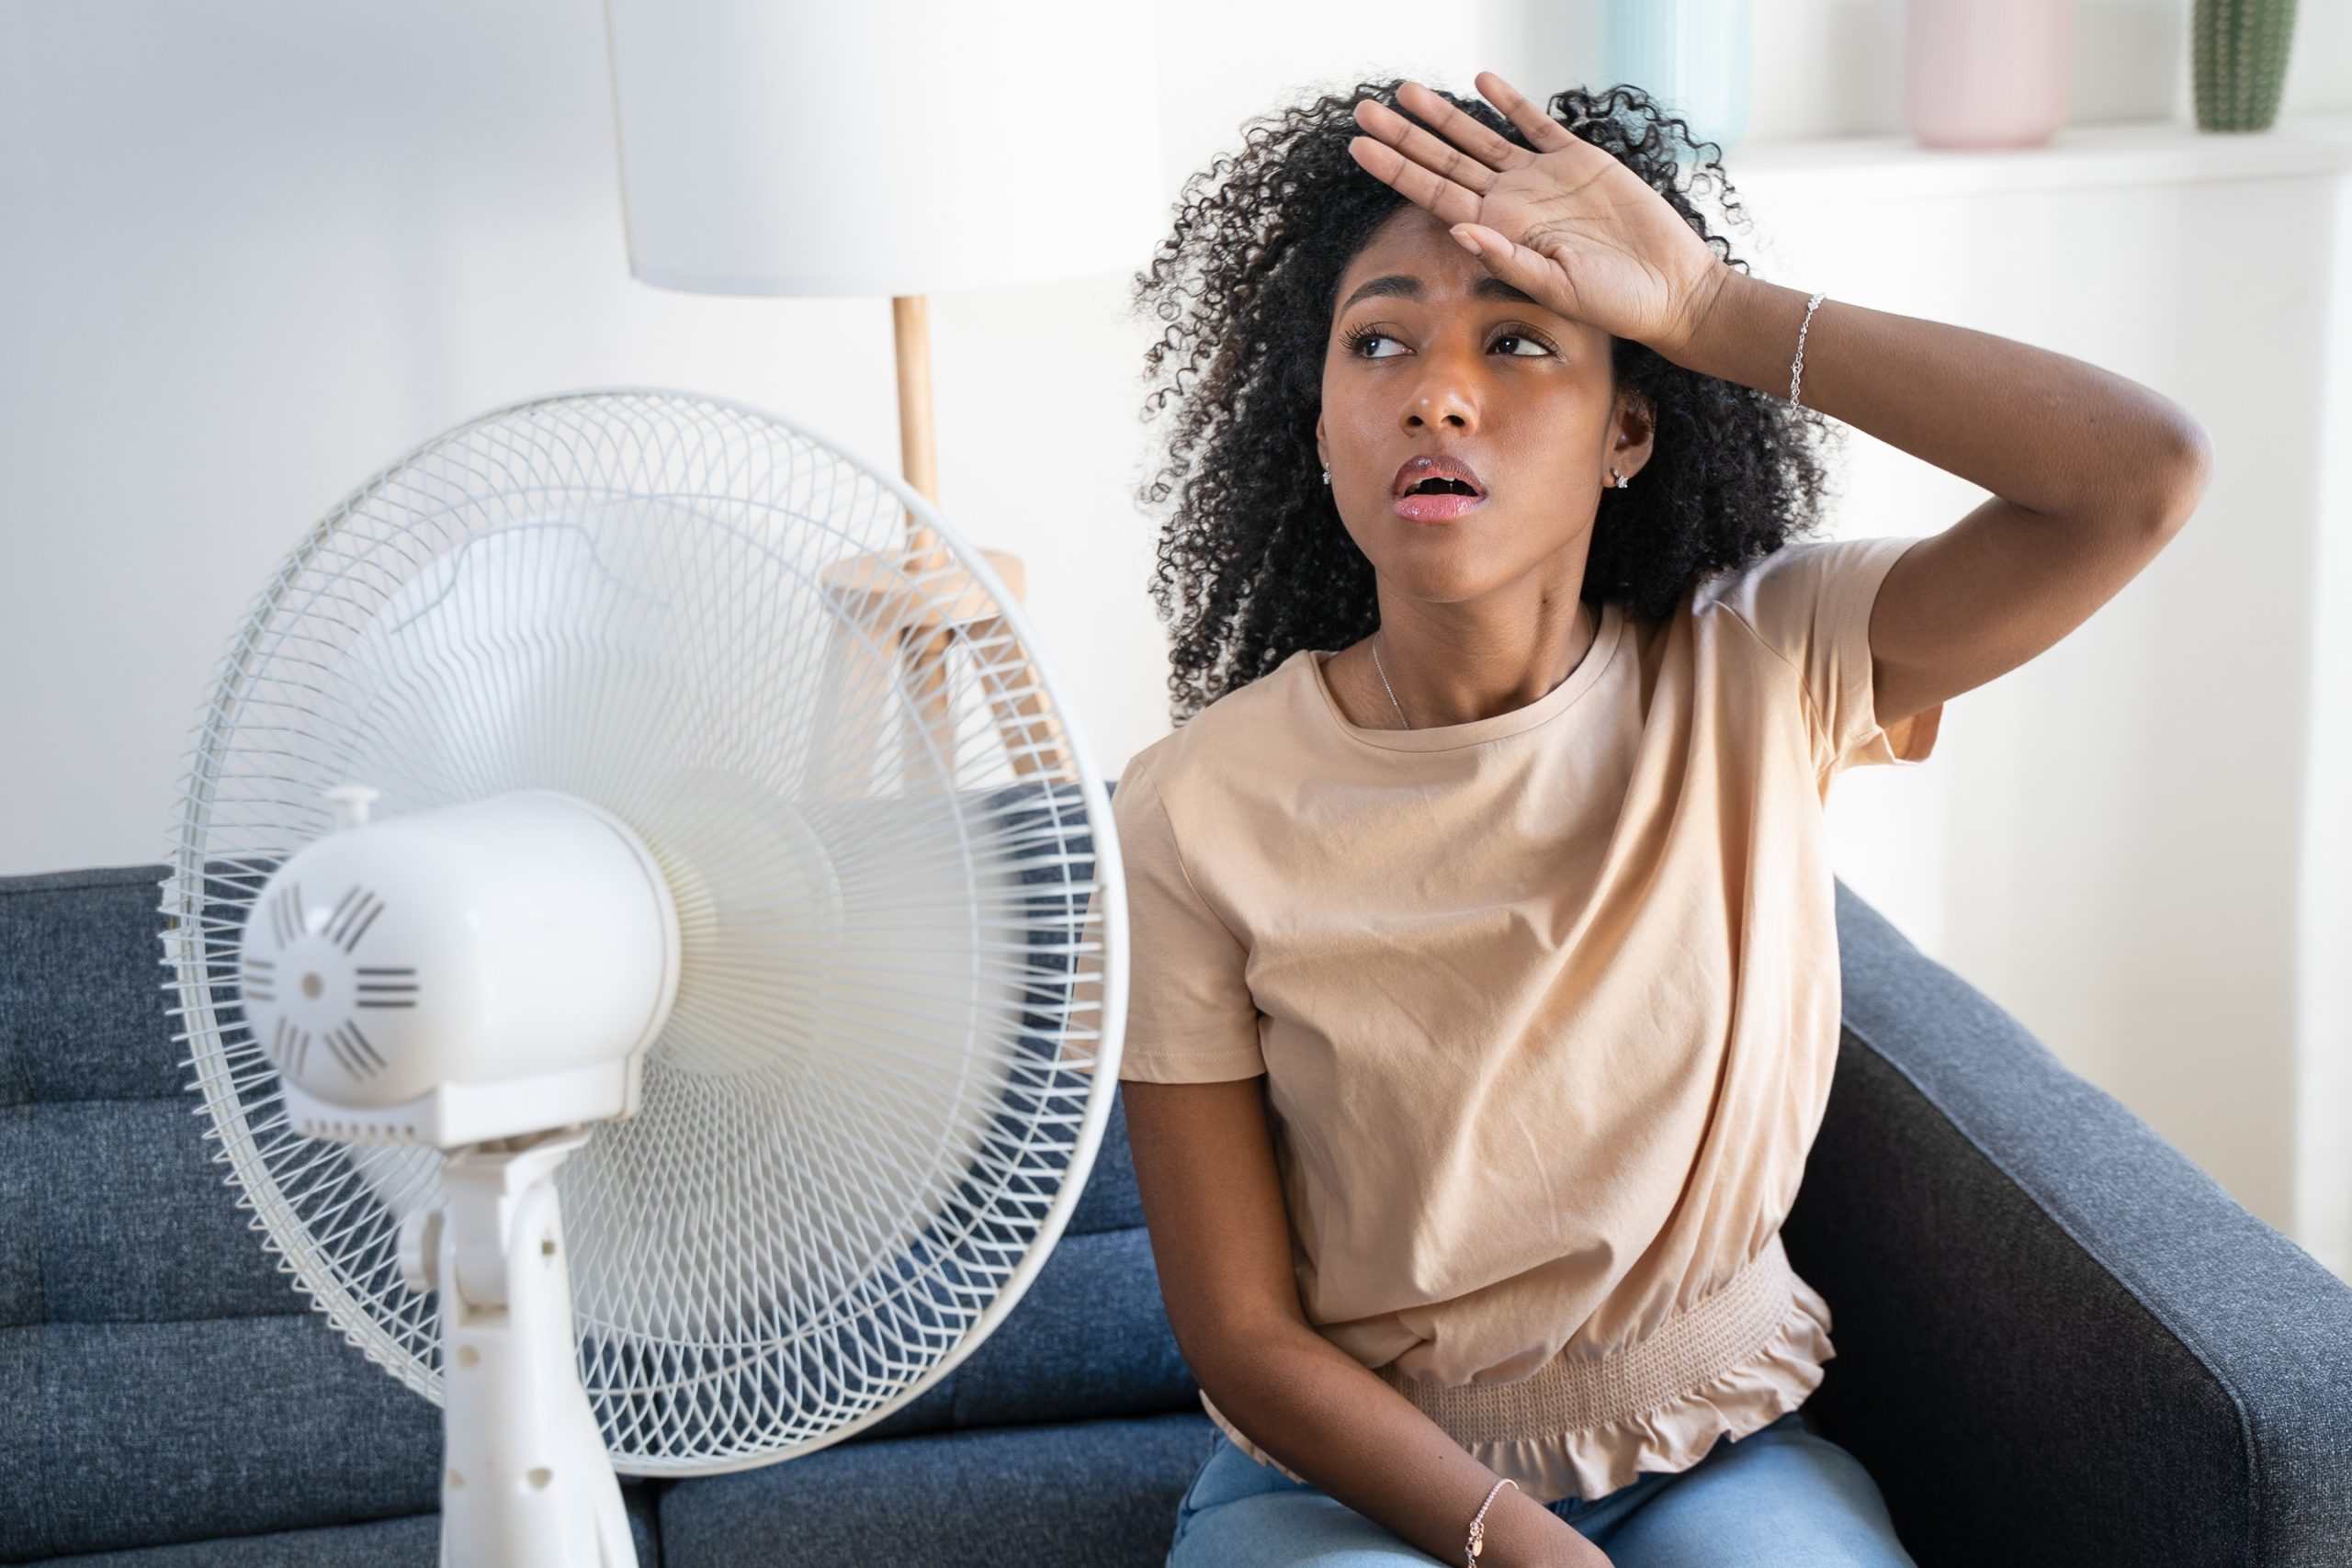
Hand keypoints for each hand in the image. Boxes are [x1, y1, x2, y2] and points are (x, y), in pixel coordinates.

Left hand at [1347, 72, 1730, 356]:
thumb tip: (1457, 230)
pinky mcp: (1578, 160)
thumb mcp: (1555, 286)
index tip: (1357, 147)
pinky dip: (1509, 103)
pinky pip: (1535, 124)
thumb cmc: (1613, 302)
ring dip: (1443, 115)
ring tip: (1406, 92)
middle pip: (1443, 159)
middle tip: (1362, 109)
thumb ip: (1506, 259)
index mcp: (1498, 230)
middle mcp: (1511, 201)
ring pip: (1480, 138)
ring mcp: (1541, 178)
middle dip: (1402, 134)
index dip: (1394, 168)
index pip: (1432, 192)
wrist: (1669, 288)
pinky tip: (1481, 83)